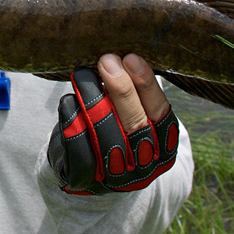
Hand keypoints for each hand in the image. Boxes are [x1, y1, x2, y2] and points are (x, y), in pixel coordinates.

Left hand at [47, 54, 179, 194]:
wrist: (91, 175)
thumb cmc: (116, 130)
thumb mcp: (135, 116)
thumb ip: (135, 94)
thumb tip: (121, 54)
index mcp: (164, 147)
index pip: (161, 113)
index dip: (146, 85)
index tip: (131, 57)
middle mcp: (144, 165)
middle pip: (136, 124)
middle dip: (121, 89)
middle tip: (107, 60)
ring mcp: (116, 177)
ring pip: (107, 134)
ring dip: (93, 99)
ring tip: (83, 73)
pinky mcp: (85, 179)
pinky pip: (79, 148)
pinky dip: (72, 120)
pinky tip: (68, 100)